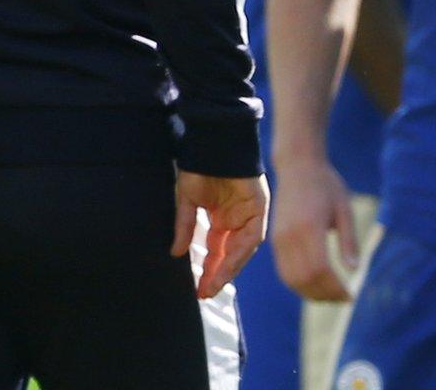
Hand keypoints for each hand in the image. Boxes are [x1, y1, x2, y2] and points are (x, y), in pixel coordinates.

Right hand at [173, 170, 269, 299]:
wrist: (213, 141)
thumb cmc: (199, 166)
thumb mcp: (187, 201)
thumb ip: (185, 227)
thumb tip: (176, 253)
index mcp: (221, 217)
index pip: (217, 250)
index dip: (209, 270)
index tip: (200, 289)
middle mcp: (237, 218)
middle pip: (231, 253)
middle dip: (219, 274)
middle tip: (206, 293)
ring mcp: (249, 213)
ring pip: (243, 248)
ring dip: (230, 267)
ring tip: (215, 285)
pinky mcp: (258, 206)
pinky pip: (253, 234)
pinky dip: (240, 250)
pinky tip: (227, 264)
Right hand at [267, 156, 359, 301]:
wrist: (297, 167)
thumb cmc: (326, 185)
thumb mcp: (344, 209)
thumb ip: (349, 240)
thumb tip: (355, 270)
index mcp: (309, 227)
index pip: (320, 269)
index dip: (335, 287)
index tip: (351, 296)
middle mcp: (290, 236)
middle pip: (305, 279)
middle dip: (325, 295)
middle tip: (343, 299)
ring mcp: (278, 239)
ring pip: (291, 280)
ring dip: (311, 294)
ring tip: (331, 296)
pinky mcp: (274, 240)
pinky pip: (284, 272)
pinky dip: (299, 285)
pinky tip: (316, 284)